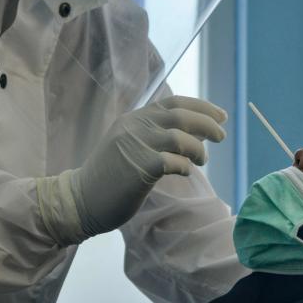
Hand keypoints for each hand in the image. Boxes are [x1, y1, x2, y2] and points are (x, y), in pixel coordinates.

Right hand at [73, 96, 226, 236]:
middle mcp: (135, 126)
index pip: (174, 102)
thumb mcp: (131, 145)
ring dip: (198, 148)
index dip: (202, 107)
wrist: (80, 199)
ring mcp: (135, 145)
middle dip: (208, 124)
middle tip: (222, 136)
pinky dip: (184, 165)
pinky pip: (172, 161)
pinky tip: (185, 171)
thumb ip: (155, 135)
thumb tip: (194, 133)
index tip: (221, 116)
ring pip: (179, 137)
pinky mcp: (138, 168)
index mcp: (134, 118)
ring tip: (203, 160)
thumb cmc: (110, 177)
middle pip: (181, 115)